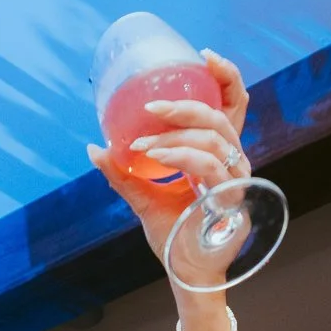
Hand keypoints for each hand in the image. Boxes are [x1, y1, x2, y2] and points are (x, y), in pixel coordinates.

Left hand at [88, 50, 251, 266]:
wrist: (185, 274)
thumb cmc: (174, 235)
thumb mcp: (143, 198)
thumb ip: (123, 173)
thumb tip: (94, 148)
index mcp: (218, 154)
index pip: (233, 106)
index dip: (226, 77)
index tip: (203, 55)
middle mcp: (232, 162)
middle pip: (222, 116)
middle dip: (186, 105)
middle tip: (153, 105)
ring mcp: (236, 181)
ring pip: (215, 139)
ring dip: (175, 135)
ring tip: (143, 142)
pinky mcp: (232, 200)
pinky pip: (210, 166)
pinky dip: (181, 155)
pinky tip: (156, 155)